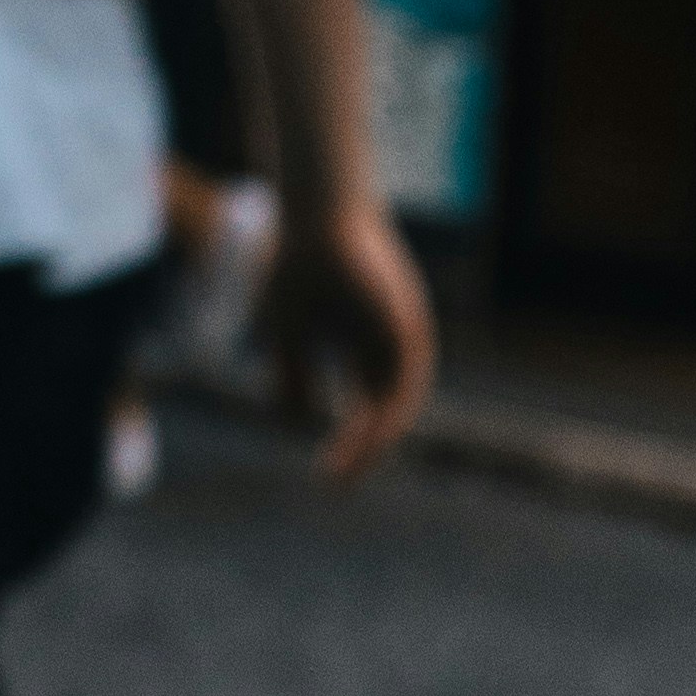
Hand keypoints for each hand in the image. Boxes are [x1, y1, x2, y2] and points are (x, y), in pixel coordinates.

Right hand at [263, 199, 433, 478]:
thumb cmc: (299, 262)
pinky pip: (405, 378)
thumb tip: (293, 420)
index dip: (344, 447)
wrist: (316, 210)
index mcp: (363, 351)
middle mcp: (387, 349)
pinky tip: (370, 431)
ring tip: (350, 465)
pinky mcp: (408, 323)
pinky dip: (389, 408)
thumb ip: (292, 375)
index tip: (322, 476)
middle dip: (359, 454)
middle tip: (334, 484)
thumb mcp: (287, 332)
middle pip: (380, 416)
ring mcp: (401, 336)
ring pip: (397, 404)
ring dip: (375, 440)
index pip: (363, 413)